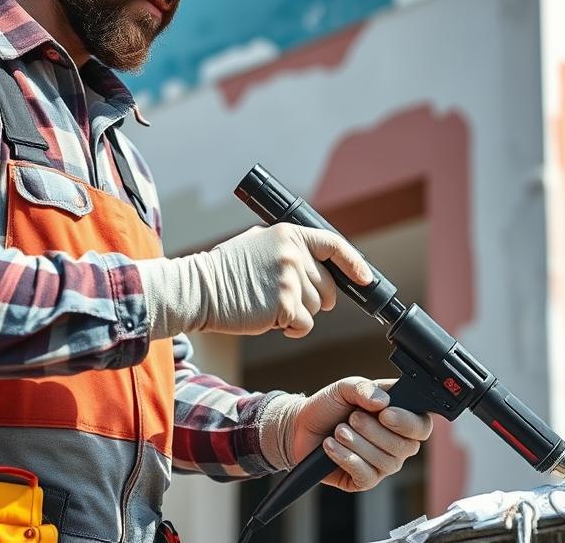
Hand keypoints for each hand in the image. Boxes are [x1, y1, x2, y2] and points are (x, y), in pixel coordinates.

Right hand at [162, 222, 372, 337]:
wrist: (198, 290)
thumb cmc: (225, 272)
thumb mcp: (259, 244)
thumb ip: (290, 249)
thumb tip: (318, 263)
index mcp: (290, 234)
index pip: (333, 245)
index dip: (354, 263)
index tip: (366, 278)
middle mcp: (294, 253)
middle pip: (328, 286)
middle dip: (314, 300)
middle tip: (286, 301)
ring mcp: (290, 278)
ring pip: (316, 309)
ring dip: (297, 315)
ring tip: (267, 305)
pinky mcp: (285, 305)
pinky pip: (303, 325)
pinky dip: (290, 329)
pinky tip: (267, 319)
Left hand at [288, 377, 433, 492]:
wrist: (301, 426)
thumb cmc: (329, 406)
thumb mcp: (345, 387)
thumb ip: (364, 388)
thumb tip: (383, 402)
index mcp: (400, 417)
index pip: (422, 427)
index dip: (407, 423)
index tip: (385, 414)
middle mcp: (396, 443)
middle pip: (405, 447)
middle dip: (374, 431)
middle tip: (352, 418)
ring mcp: (382, 464)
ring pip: (385, 462)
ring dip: (358, 444)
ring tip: (338, 431)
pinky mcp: (364, 480)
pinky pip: (366, 476)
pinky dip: (346, 458)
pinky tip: (331, 446)